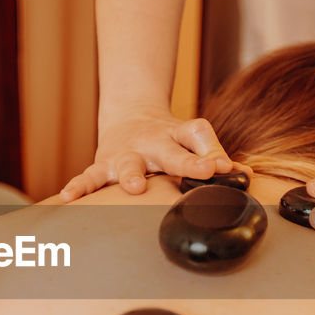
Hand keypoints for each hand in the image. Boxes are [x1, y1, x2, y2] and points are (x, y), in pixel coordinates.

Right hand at [60, 109, 235, 200]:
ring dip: (132, 175)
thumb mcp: (193, 140)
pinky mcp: (104, 165)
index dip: (213, 152)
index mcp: (178, 135)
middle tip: (201, 171)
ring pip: (128, 163)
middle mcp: (153, 142)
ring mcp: (126, 153)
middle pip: (169, 151)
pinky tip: (68, 198)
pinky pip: (90, 177)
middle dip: (184, 162)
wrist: (130, 116)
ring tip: (134, 187)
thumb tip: (246, 177)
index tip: (225, 168)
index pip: (198, 136)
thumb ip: (216, 157)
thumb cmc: (169, 139)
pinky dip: (79, 186)